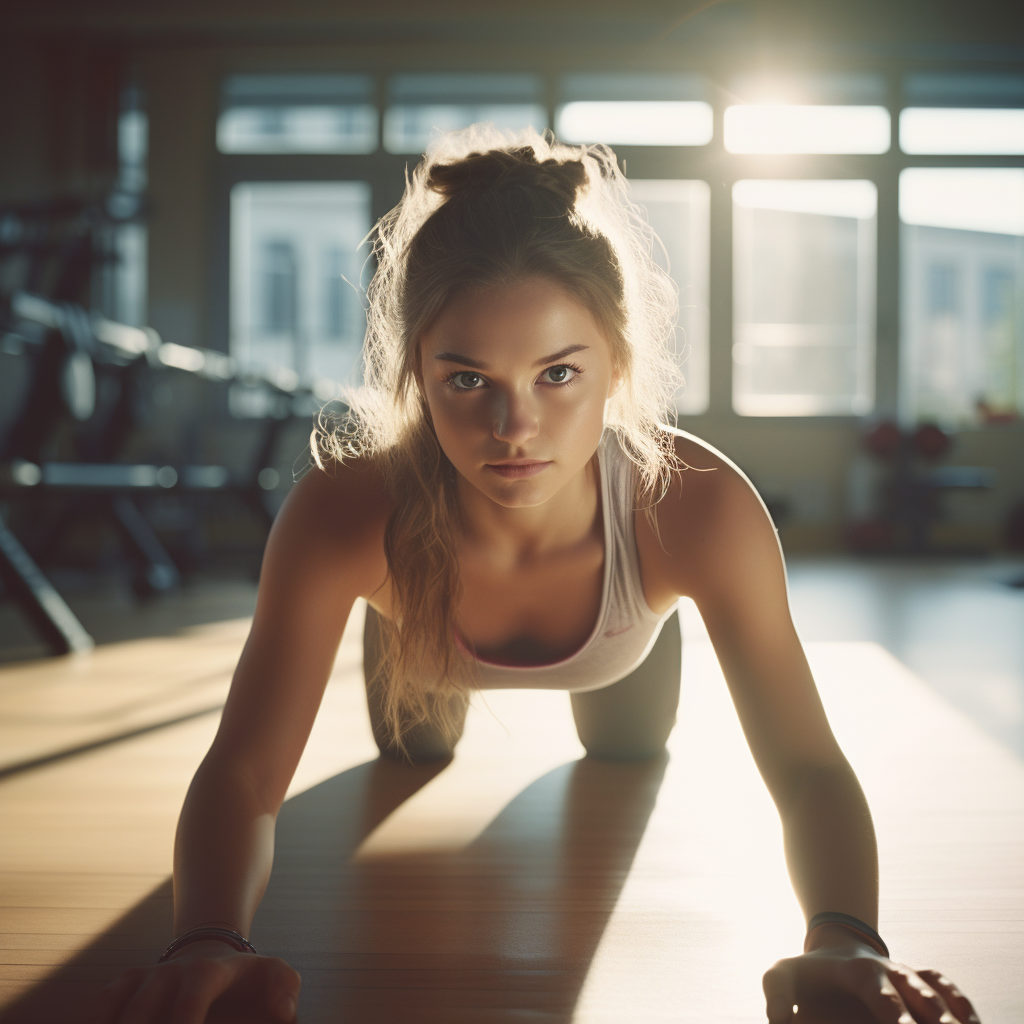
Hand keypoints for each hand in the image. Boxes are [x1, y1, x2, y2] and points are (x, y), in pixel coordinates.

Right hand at [85, 940, 300, 1023]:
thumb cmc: (247, 980)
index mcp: (208, 971)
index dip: (186, 1016)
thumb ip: (285, 988)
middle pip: (144, 1011)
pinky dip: (97, 1020)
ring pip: (118, 1011)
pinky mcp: (123, 986)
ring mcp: (144, 977)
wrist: (212, 955)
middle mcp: (171, 972)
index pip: (193, 995)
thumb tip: (284, 1013)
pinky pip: (101, 1007)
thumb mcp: (275, 975)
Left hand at [762, 929, 978, 1023]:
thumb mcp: (781, 975)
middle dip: (933, 1020)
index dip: (894, 1013)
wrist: (831, 946)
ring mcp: (906, 972)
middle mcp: (889, 969)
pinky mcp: (918, 978)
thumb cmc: (805, 971)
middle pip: (917, 993)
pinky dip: (962, 1004)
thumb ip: (776, 997)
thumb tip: (777, 1023)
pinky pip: (944, 986)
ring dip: (954, 1015)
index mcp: (858, 971)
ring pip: (935, 991)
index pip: (880, 994)